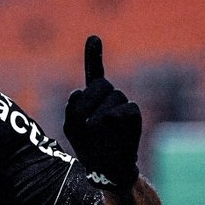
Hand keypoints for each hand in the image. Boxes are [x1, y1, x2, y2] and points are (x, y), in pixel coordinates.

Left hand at [64, 35, 140, 191]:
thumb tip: (82, 93)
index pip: (94, 71)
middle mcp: (109, 96)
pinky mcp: (133, 115)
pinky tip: (108, 123)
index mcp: (91, 96)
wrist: (105, 166)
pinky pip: (126, 108)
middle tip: (81, 121)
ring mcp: (122, 104)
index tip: (94, 37)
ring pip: (112, 95)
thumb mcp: (71, 126)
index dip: (94, 55)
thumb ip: (72, 107)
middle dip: (88, 100)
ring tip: (92, 128)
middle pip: (100, 84)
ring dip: (98, 111)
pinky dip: (114, 115)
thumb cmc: (87, 145)